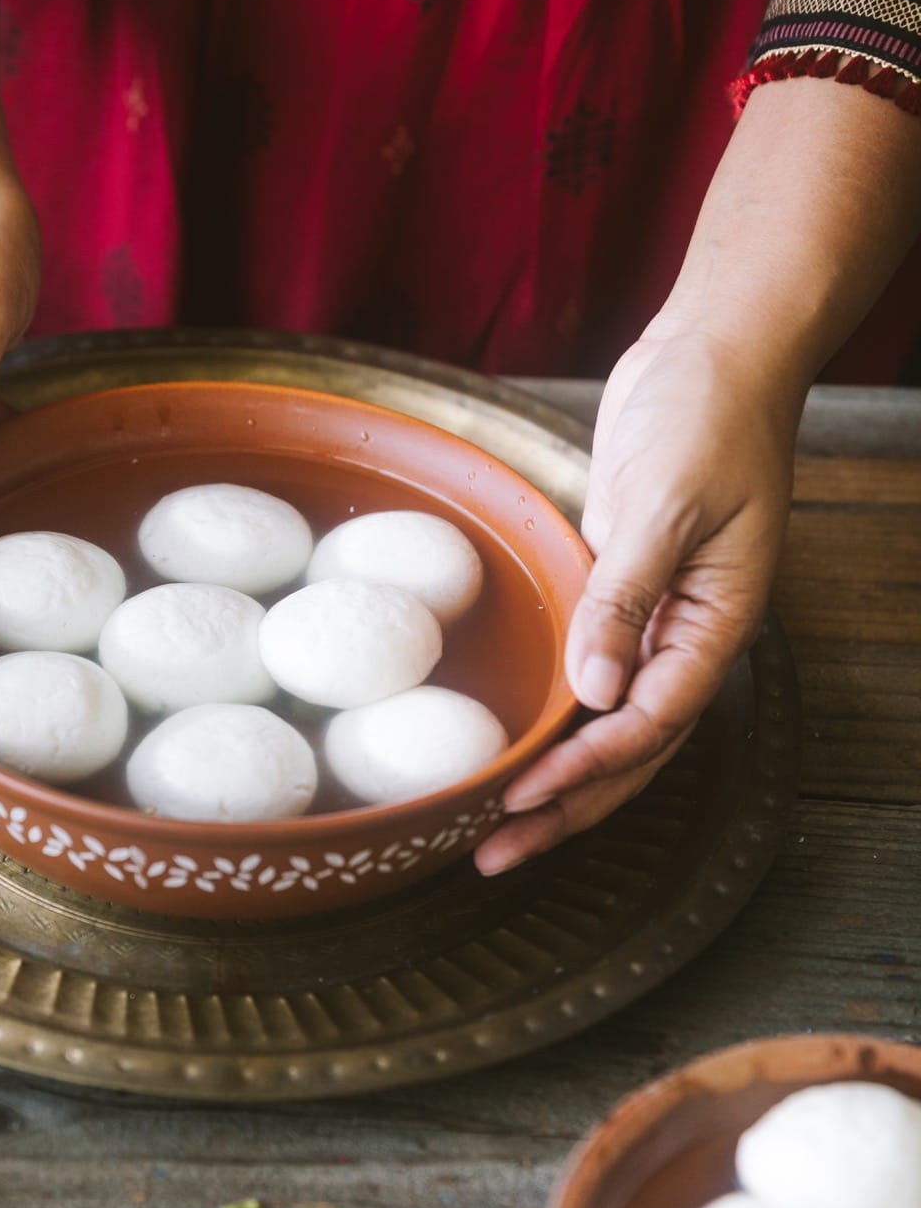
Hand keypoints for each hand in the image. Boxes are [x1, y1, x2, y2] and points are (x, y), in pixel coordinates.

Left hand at [475, 326, 797, 874]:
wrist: (714, 353)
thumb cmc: (710, 415)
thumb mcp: (666, 504)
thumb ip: (624, 598)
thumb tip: (591, 695)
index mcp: (714, 625)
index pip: (649, 725)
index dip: (586, 770)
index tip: (523, 799)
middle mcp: (685, 636)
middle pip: (629, 751)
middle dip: (566, 808)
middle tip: (494, 854)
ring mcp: (653, 619)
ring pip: (606, 724)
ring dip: (556, 776)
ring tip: (494, 825)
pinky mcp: (618, 592)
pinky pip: (587, 674)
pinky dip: (553, 715)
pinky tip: (511, 742)